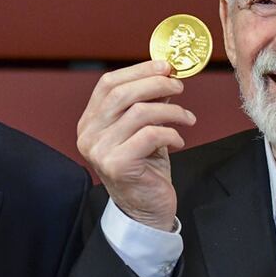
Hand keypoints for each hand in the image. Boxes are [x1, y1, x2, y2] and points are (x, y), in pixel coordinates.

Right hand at [77, 60, 195, 229]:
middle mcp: (89, 135)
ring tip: (186, 118)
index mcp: (90, 123)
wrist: (145, 210)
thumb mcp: (144, 129)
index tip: (165, 66)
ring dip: (171, 110)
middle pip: (121, 93)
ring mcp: (100, 151)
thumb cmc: (145, 168)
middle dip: (156, 83)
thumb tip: (166, 74)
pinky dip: (171, 133)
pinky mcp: (117, 165)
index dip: (138, 70)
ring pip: (139, 112)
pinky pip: (150, 135)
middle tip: (179, 86)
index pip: (108, 84)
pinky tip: (178, 141)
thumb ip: (148, 102)